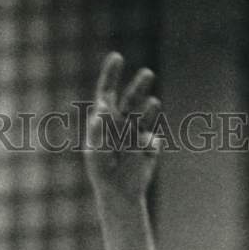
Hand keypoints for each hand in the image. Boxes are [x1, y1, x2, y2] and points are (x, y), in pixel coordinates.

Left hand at [84, 52, 161, 203]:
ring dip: (149, 108)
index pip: (107, 93)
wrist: (118, 193)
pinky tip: (142, 155)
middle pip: (132, 98)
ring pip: (146, 113)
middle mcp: (121, 122)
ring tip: (153, 103)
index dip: (111, 75)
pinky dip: (148, 145)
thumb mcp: (95, 151)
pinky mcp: (149, 145)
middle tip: (147, 74)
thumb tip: (101, 106)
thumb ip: (97, 129)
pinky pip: (152, 140)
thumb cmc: (101, 172)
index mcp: (104, 120)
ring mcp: (137, 132)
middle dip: (140, 85)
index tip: (117, 56)